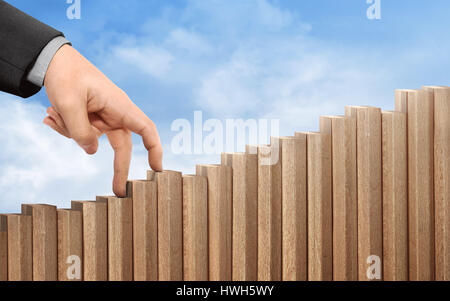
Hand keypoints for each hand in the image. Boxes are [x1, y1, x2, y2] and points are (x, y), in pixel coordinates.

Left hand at [43, 45, 162, 196]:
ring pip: (94, 140)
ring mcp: (104, 117)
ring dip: (71, 132)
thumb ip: (81, 132)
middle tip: (118, 192)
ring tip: (54, 112)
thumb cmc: (67, 75)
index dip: (154, 149)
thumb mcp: (68, 104)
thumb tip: (91, 151)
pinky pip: (82, 134)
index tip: (157, 169)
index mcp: (119, 106)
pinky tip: (52, 115)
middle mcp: (116, 114)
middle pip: (123, 146)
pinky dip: (66, 128)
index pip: (145, 128)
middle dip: (119, 168)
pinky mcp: (93, 119)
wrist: (55, 61)